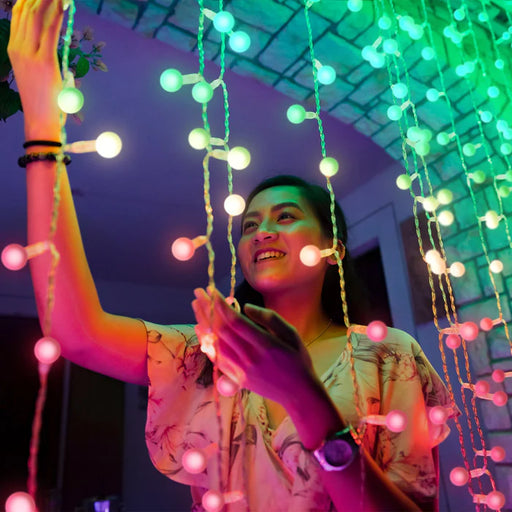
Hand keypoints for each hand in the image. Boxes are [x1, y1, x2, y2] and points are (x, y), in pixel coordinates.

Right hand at [8, 0, 63, 136]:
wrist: (41, 119)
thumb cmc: (43, 100)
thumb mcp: (37, 72)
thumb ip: (41, 54)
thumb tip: (53, 43)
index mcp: (14, 49)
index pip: (19, 16)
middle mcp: (18, 47)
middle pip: (27, 12)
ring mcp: (29, 54)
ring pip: (38, 17)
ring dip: (49, 0)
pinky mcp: (44, 61)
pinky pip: (51, 31)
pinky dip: (57, 15)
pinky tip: (64, 4)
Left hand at [192, 288, 315, 404]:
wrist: (299, 394)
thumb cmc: (298, 360)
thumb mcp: (291, 334)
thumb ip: (270, 318)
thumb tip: (246, 308)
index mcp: (265, 344)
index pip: (235, 321)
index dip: (221, 305)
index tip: (212, 290)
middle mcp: (250, 358)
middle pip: (221, 331)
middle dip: (208, 309)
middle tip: (198, 292)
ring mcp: (241, 370)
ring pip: (215, 343)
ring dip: (203, 323)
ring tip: (196, 306)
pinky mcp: (237, 378)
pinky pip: (217, 358)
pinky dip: (206, 342)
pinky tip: (201, 329)